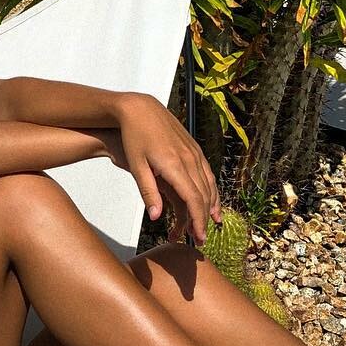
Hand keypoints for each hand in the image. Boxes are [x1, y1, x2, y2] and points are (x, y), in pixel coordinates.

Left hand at [113, 93, 221, 245]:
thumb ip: (148, 192)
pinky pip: (207, 172)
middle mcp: (189, 158)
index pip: (192, 199)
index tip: (198, 236)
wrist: (139, 108)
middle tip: (201, 238)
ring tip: (211, 222)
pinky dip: (211, 189)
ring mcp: (194, 152)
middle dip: (204, 218)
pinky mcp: (194, 148)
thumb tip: (156, 218)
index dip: (197, 220)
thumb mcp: (137, 166)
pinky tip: (210, 199)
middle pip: (203, 195)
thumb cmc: (134, 136)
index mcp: (174, 165)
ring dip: (211, 205)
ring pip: (209, 184)